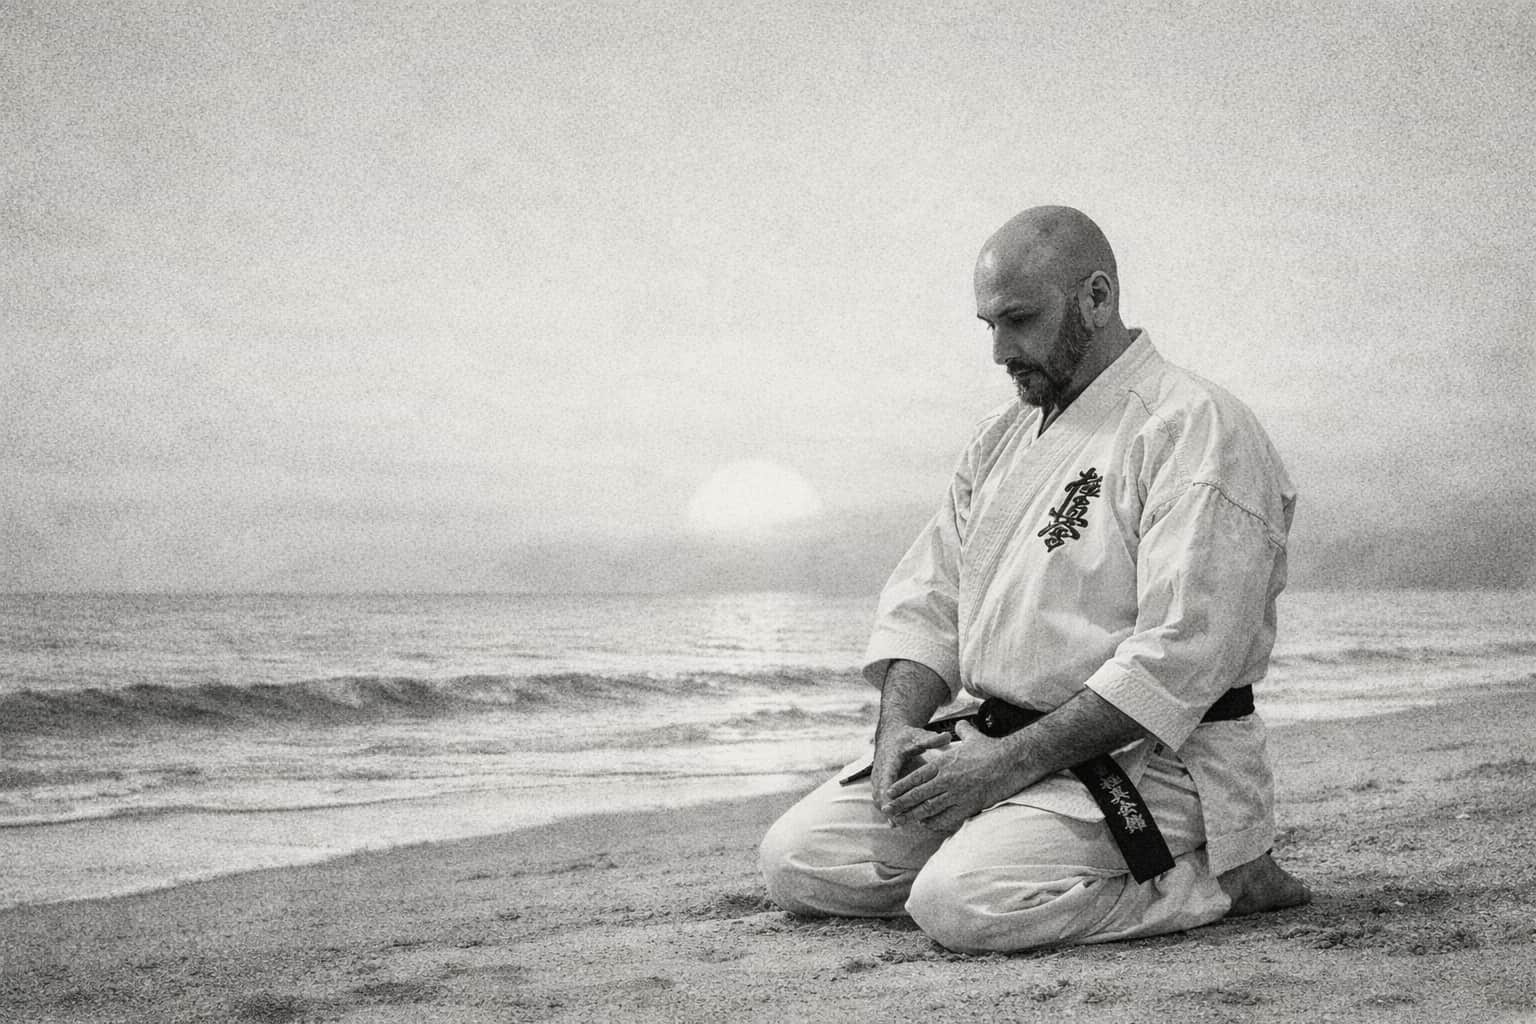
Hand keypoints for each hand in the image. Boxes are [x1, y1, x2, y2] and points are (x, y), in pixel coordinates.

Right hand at [870, 723, 951, 814]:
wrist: (891, 735)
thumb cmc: (907, 737)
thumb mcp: (918, 737)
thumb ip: (932, 739)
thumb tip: (947, 737)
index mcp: (889, 760)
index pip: (886, 779)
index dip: (889, 793)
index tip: (894, 805)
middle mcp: (880, 770)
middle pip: (879, 793)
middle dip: (887, 807)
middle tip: (897, 821)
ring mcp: (878, 778)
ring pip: (878, 798)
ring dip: (886, 809)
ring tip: (898, 823)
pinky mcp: (879, 783)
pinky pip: (880, 798)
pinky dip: (887, 808)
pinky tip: (897, 819)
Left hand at [879, 721, 1014, 832]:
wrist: (1011, 763)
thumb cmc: (992, 750)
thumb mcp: (973, 737)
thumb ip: (963, 730)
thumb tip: (961, 724)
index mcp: (944, 763)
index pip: (916, 777)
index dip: (901, 786)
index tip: (889, 792)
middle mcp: (947, 779)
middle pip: (918, 794)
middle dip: (901, 803)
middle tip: (887, 809)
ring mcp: (957, 794)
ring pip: (929, 808)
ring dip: (913, 815)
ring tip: (901, 820)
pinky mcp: (968, 806)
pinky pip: (946, 817)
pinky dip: (934, 821)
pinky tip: (926, 824)